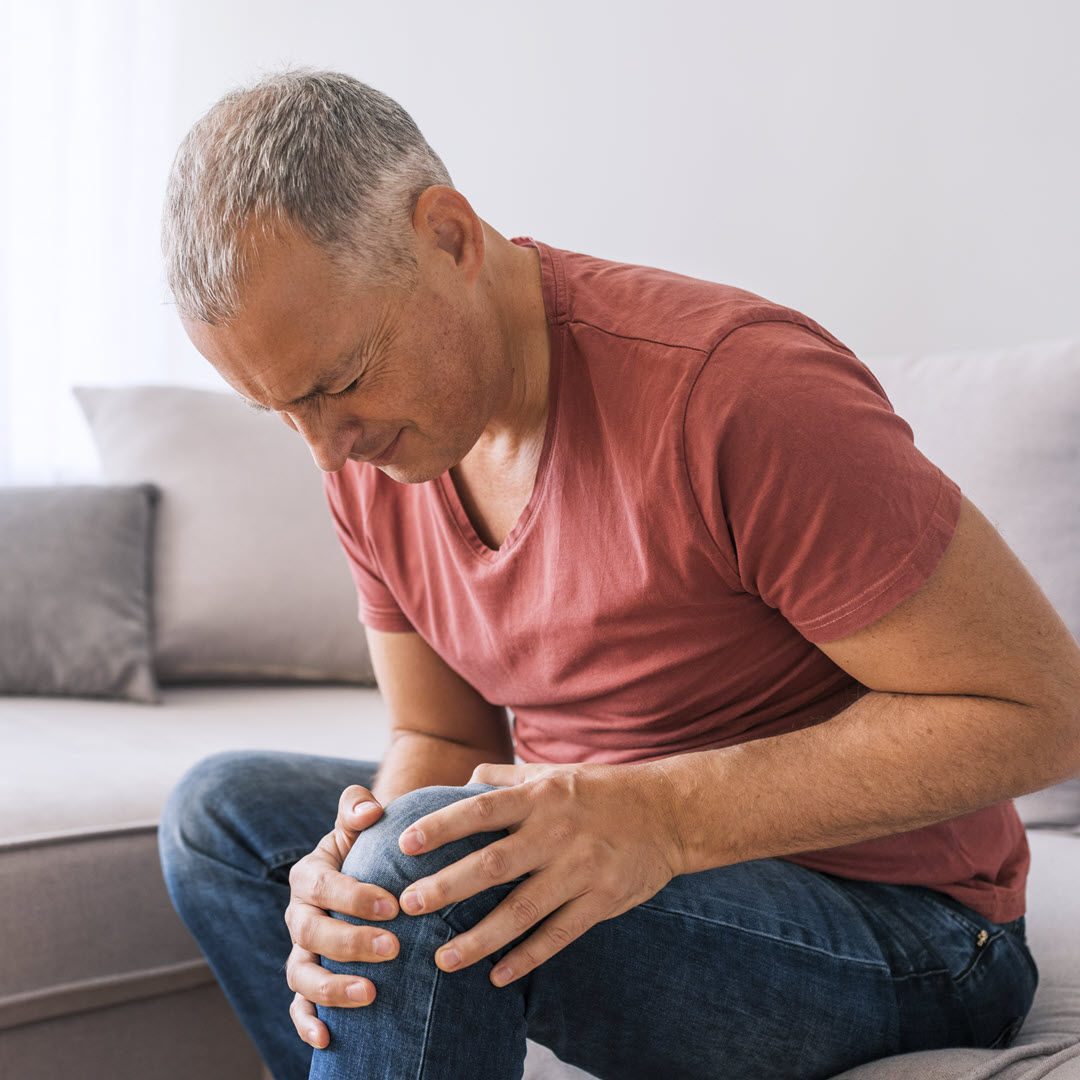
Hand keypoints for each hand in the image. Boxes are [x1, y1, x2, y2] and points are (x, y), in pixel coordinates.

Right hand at [284, 785, 401, 1049]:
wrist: (367, 869)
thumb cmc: (366, 845)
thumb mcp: (360, 822)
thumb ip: (358, 807)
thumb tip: (369, 810)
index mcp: (309, 875)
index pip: (322, 887)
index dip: (353, 896)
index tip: (393, 905)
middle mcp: (299, 915)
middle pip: (312, 934)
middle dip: (350, 943)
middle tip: (393, 947)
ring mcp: (301, 951)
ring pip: (301, 974)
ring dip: (332, 988)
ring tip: (371, 995)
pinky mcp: (308, 980)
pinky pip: (298, 1006)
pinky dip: (307, 1024)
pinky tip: (327, 1039)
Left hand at [395, 761, 685, 986]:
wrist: (669, 812)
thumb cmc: (601, 790)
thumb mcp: (555, 773)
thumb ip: (507, 778)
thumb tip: (462, 782)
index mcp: (540, 797)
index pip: (481, 810)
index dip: (442, 826)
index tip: (404, 843)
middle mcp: (556, 832)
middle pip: (494, 863)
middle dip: (448, 886)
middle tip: (408, 905)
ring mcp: (581, 869)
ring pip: (522, 909)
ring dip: (480, 937)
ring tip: (443, 958)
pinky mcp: (603, 900)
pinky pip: (559, 934)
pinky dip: (527, 958)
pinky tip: (497, 976)